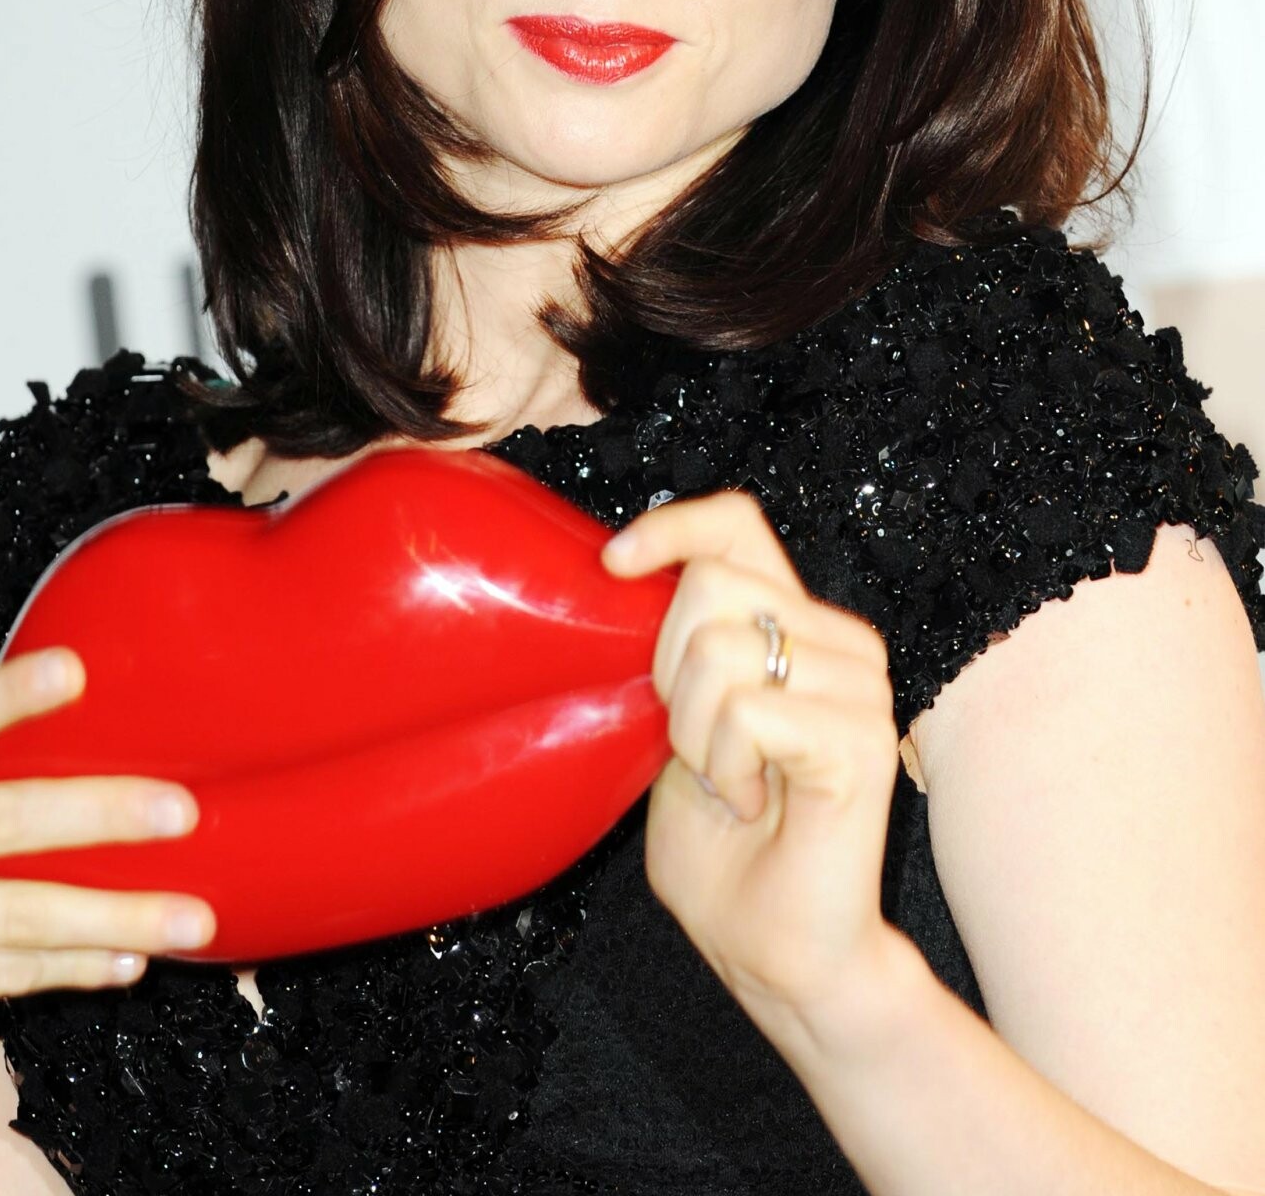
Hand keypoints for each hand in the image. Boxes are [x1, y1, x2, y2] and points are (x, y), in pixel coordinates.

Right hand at [0, 648, 216, 1048]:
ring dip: (116, 918)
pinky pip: (2, 975)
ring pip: (20, 914)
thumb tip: (66, 692)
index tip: (73, 670)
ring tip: (193, 917)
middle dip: (101, 814)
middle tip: (183, 811)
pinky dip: (71, 968)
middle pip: (4, 820)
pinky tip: (129, 961)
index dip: (6, 695)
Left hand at [601, 491, 900, 1034]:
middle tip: (700, 748)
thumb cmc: (725, 849)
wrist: (776, 952)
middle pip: (712, 585)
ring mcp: (860, 685)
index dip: (673, 526)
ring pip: (722, 649)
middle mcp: (838, 640)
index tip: (614, 564)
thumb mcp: (673, 729)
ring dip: (697, 733)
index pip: (737, 525)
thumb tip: (622, 582)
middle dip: (670, 671)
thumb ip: (673, 657)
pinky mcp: (863, 737)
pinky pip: (750, 713)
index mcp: (793, 625)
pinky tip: (755, 803)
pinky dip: (727, 767)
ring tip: (733, 782)